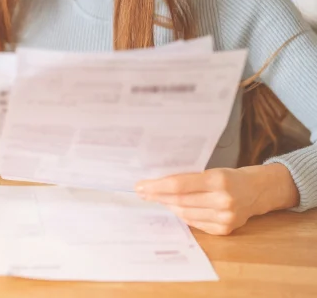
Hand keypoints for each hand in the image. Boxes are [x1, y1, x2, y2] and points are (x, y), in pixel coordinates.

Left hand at [135, 167, 264, 235]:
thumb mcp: (213, 169)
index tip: (141, 185)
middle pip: (180, 201)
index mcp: (219, 180)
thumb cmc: (231, 176)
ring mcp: (225, 218)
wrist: (258, 191)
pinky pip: (195, 223)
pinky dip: (182, 215)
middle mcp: (223, 201)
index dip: (157, 186)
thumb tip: (159, 181)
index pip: (180, 184)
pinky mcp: (225, 230)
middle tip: (142, 192)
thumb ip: (190, 177)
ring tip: (156, 199)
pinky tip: (174, 208)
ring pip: (185, 214)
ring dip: (167, 206)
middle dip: (157, 196)